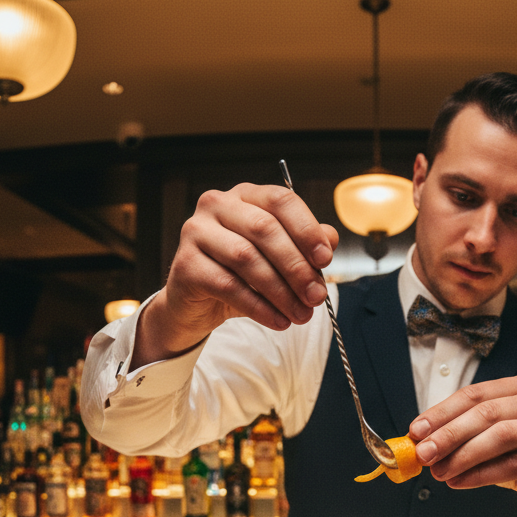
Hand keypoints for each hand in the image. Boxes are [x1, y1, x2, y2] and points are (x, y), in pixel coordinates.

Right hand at [134, 183, 338, 366]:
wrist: (198, 304)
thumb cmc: (240, 275)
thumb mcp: (277, 260)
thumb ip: (303, 246)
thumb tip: (330, 240)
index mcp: (245, 195)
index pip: (280, 200)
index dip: (306, 229)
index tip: (326, 259)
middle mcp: (217, 205)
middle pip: (264, 229)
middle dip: (296, 267)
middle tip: (316, 296)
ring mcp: (196, 232)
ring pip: (247, 259)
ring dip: (280, 291)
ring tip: (301, 314)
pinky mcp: (185, 264)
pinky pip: (229, 286)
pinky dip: (259, 307)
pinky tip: (278, 321)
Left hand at [408, 375, 516, 515]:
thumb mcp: (488, 435)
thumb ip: (460, 432)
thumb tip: (419, 441)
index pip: (474, 395)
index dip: (441, 412)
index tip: (416, 431)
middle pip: (486, 414)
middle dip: (448, 435)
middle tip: (423, 454)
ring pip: (499, 437)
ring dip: (462, 456)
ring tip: (439, 472)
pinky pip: (510, 465)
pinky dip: (479, 475)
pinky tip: (458, 482)